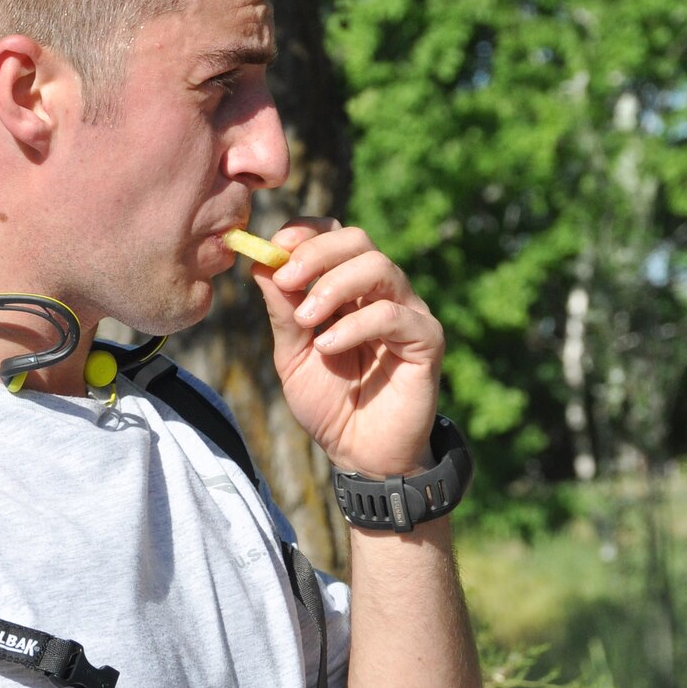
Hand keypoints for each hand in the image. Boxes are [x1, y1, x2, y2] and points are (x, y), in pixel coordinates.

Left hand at [247, 219, 443, 477]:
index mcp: (349, 289)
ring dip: (334, 285)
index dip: (306, 234)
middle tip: (286, 279)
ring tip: (306, 319)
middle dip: (317, 253)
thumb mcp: (293, 356)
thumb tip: (260, 263)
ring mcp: (407, 312)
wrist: (360, 453)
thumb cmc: (329, 404)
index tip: (276, 246)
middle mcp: (381, 293)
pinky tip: (327, 347)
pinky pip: (393, 315)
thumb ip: (282, 312)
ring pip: (379, 268)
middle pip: (358, 241)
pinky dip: (355, 325)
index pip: (334, 237)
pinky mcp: (426, 339)